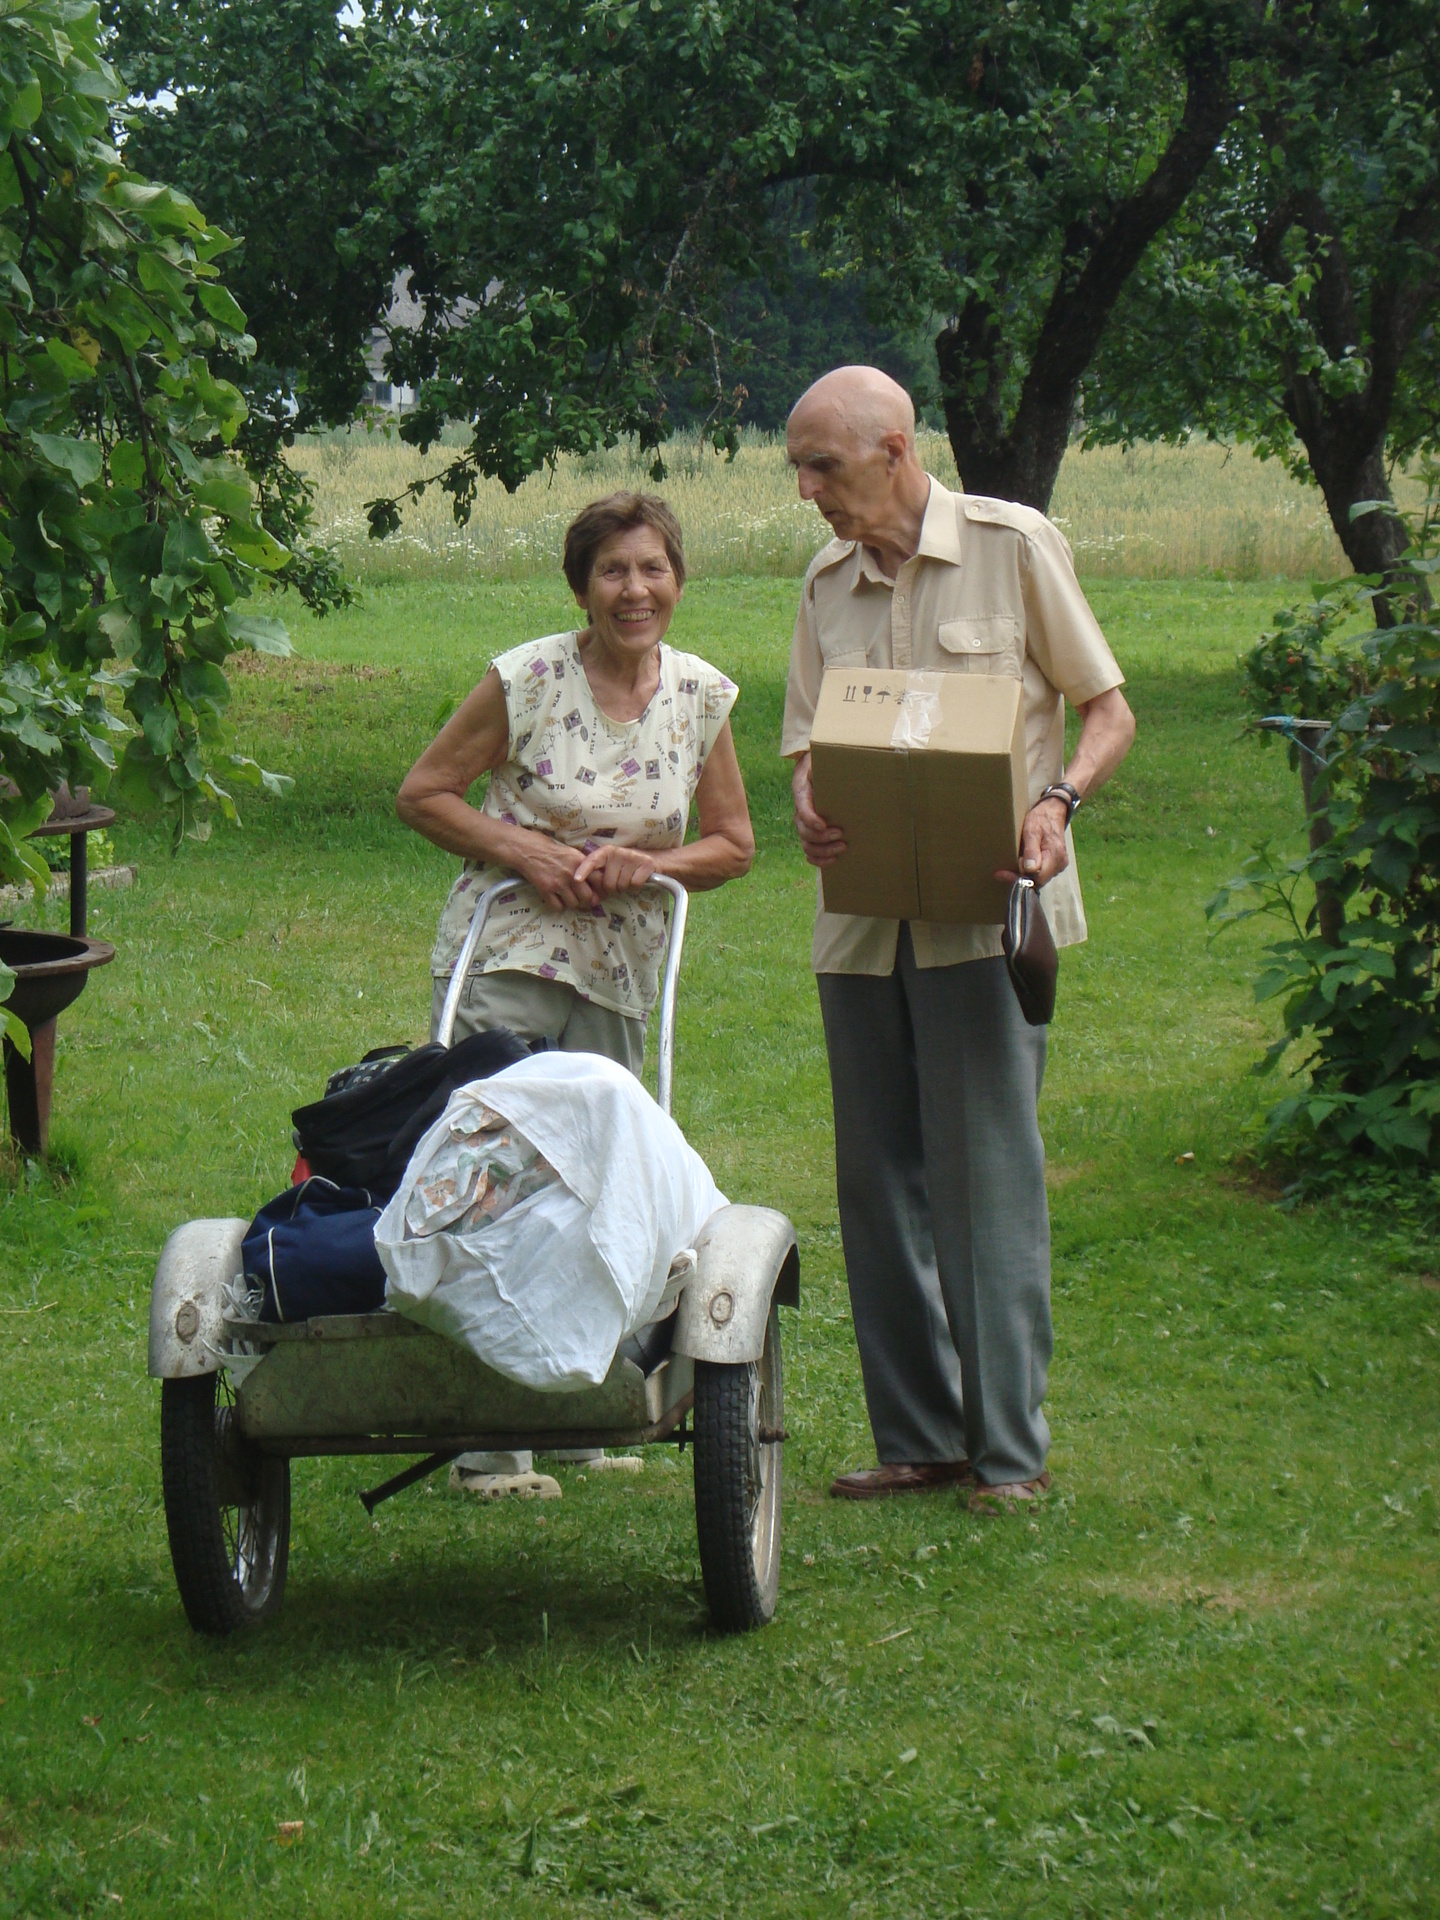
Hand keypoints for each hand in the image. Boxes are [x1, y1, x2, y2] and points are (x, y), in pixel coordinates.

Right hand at [512, 832, 596, 911]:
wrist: (527, 850)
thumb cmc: (550, 850)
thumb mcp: (571, 853)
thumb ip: (584, 866)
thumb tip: (597, 881)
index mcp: (580, 863)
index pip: (598, 880)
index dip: (599, 889)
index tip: (596, 892)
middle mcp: (571, 874)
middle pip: (587, 897)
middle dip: (586, 901)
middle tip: (582, 900)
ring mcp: (558, 883)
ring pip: (573, 904)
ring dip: (571, 903)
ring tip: (567, 898)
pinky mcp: (545, 890)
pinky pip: (558, 907)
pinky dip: (558, 906)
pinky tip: (556, 898)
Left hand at [572, 843, 658, 896]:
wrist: (651, 861)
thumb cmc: (625, 868)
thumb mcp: (611, 869)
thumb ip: (599, 882)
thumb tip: (592, 901)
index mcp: (606, 852)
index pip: (592, 860)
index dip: (583, 870)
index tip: (576, 879)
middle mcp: (618, 852)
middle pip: (608, 882)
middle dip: (612, 889)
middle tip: (618, 883)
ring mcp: (633, 857)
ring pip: (621, 885)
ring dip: (625, 888)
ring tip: (629, 879)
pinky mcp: (646, 864)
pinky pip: (635, 884)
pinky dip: (636, 887)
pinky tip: (638, 879)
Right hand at [792, 752, 846, 868]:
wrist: (817, 769)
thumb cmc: (824, 763)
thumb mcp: (823, 760)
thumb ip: (827, 763)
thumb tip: (845, 761)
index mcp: (802, 791)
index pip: (802, 808)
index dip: (811, 819)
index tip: (824, 824)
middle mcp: (800, 811)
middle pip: (803, 831)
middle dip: (822, 837)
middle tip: (841, 834)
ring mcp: (805, 824)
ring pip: (806, 844)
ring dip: (823, 850)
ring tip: (842, 847)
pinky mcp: (812, 833)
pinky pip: (809, 852)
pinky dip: (818, 859)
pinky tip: (833, 860)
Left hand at [995, 796, 1070, 886]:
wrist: (1052, 812)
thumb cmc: (1041, 819)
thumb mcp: (1032, 831)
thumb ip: (1031, 850)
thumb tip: (1029, 869)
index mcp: (1055, 856)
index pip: (1037, 877)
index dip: (1020, 877)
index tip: (1002, 872)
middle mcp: (1060, 864)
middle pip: (1037, 881)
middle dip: (1019, 877)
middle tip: (1002, 872)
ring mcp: (1058, 865)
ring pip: (1038, 879)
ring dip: (1023, 874)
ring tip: (1009, 867)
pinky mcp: (1055, 865)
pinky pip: (1040, 873)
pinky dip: (1029, 871)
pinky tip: (1020, 864)